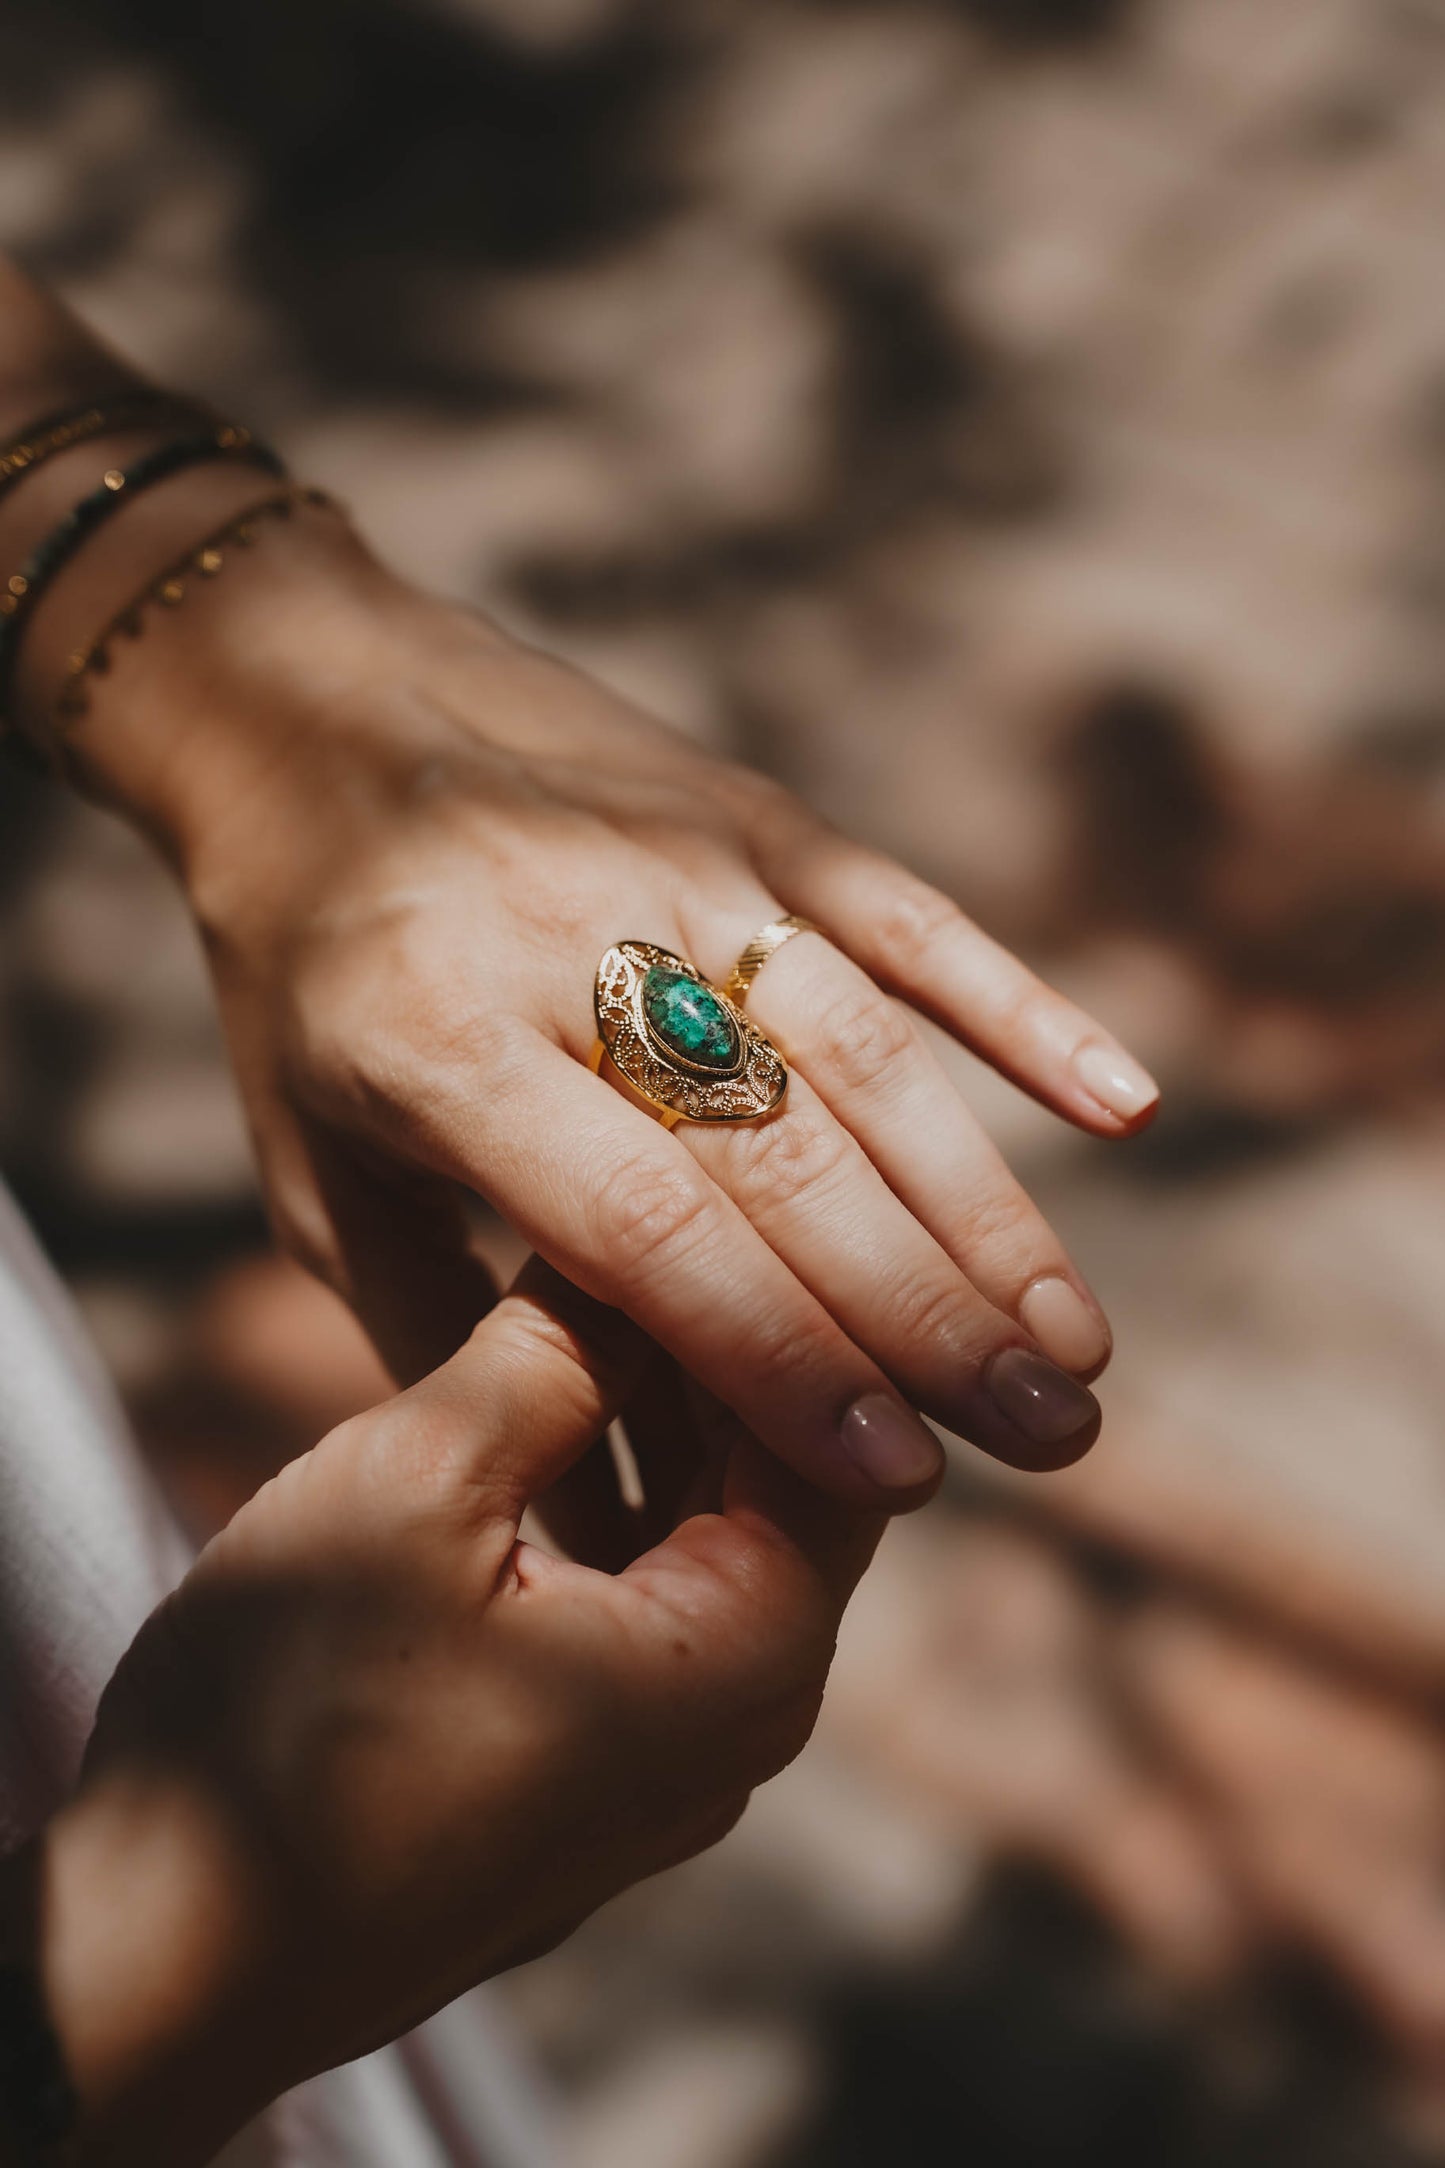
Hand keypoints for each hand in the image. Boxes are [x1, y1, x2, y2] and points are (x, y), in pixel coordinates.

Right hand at [36, 1262, 878, 2165]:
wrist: (169, 1957)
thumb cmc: (289, 1724)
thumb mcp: (414, 1490)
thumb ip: (550, 1362)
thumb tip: (624, 1259)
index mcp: (746, 1655)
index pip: (842, 1431)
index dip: (780, 1295)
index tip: (704, 1186)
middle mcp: (746, 1725)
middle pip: (790, 1485)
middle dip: (724, 1350)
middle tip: (646, 1216)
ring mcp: (672, 1765)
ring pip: (717, 1542)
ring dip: (666, 1423)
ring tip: (592, 1293)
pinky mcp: (597, 1779)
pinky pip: (654, 1607)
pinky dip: (623, 1503)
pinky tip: (552, 1418)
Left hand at [64, 508, 1157, 1501]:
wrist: (313, 707)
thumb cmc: (306, 978)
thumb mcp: (314, 1164)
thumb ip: (445, 1331)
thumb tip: (584, 1516)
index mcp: (439, 1045)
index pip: (647, 1228)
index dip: (780, 1354)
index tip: (897, 1476)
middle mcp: (577, 944)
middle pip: (788, 1153)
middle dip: (927, 1315)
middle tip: (1048, 1439)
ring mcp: (684, 866)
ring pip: (869, 1055)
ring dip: (989, 1208)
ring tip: (1078, 1346)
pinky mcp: (757, 814)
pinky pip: (909, 920)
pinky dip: (1021, 1011)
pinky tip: (1123, 1107)